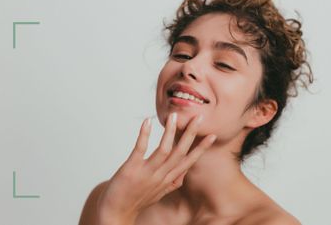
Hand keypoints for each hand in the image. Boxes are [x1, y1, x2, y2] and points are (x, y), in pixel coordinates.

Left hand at [96, 113, 216, 222]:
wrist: (116, 213)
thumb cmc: (137, 200)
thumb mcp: (160, 193)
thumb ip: (173, 182)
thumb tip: (183, 174)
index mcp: (168, 180)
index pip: (189, 161)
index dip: (201, 148)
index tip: (213, 135)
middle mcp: (161, 176)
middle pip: (180, 152)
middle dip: (191, 134)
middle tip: (198, 117)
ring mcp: (146, 173)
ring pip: (164, 150)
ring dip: (170, 132)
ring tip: (174, 116)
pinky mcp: (131, 169)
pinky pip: (140, 149)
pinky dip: (144, 135)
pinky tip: (147, 122)